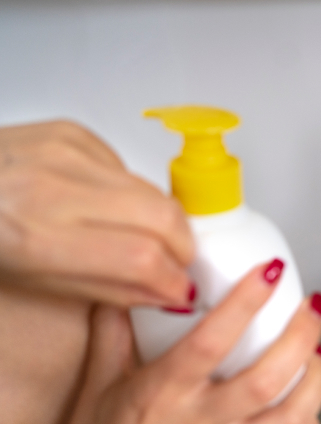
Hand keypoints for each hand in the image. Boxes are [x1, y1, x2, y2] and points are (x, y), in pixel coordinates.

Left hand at [0, 120, 193, 306]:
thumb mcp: (34, 282)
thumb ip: (110, 289)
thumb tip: (167, 292)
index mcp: (35, 237)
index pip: (140, 256)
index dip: (172, 278)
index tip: (180, 290)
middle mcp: (51, 188)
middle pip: (162, 216)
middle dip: (183, 246)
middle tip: (176, 263)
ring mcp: (63, 153)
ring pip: (153, 191)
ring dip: (160, 220)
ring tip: (141, 237)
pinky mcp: (71, 132)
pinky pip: (127, 168)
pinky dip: (129, 192)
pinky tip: (104, 204)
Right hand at [55, 261, 320, 423]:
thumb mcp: (97, 386)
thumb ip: (114, 331)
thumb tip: (132, 287)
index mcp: (162, 395)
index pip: (209, 342)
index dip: (245, 303)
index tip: (269, 273)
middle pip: (265, 380)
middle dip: (301, 337)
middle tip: (311, 307)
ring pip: (291, 419)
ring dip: (315, 382)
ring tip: (317, 353)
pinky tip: (308, 407)